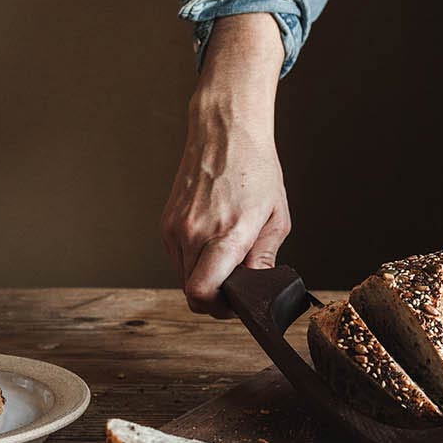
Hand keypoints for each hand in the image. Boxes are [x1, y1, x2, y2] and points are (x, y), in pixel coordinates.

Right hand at [161, 13, 290, 317]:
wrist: (225, 134)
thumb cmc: (255, 170)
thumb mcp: (276, 217)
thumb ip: (264, 258)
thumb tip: (257, 287)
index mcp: (226, 234)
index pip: (202, 293)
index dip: (218, 309)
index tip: (233, 304)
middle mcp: (195, 234)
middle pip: (192, 292)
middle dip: (214, 296)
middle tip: (235, 286)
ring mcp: (176, 228)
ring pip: (182, 277)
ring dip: (202, 278)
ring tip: (224, 260)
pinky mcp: (166, 223)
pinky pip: (177, 258)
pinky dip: (192, 261)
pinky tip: (211, 245)